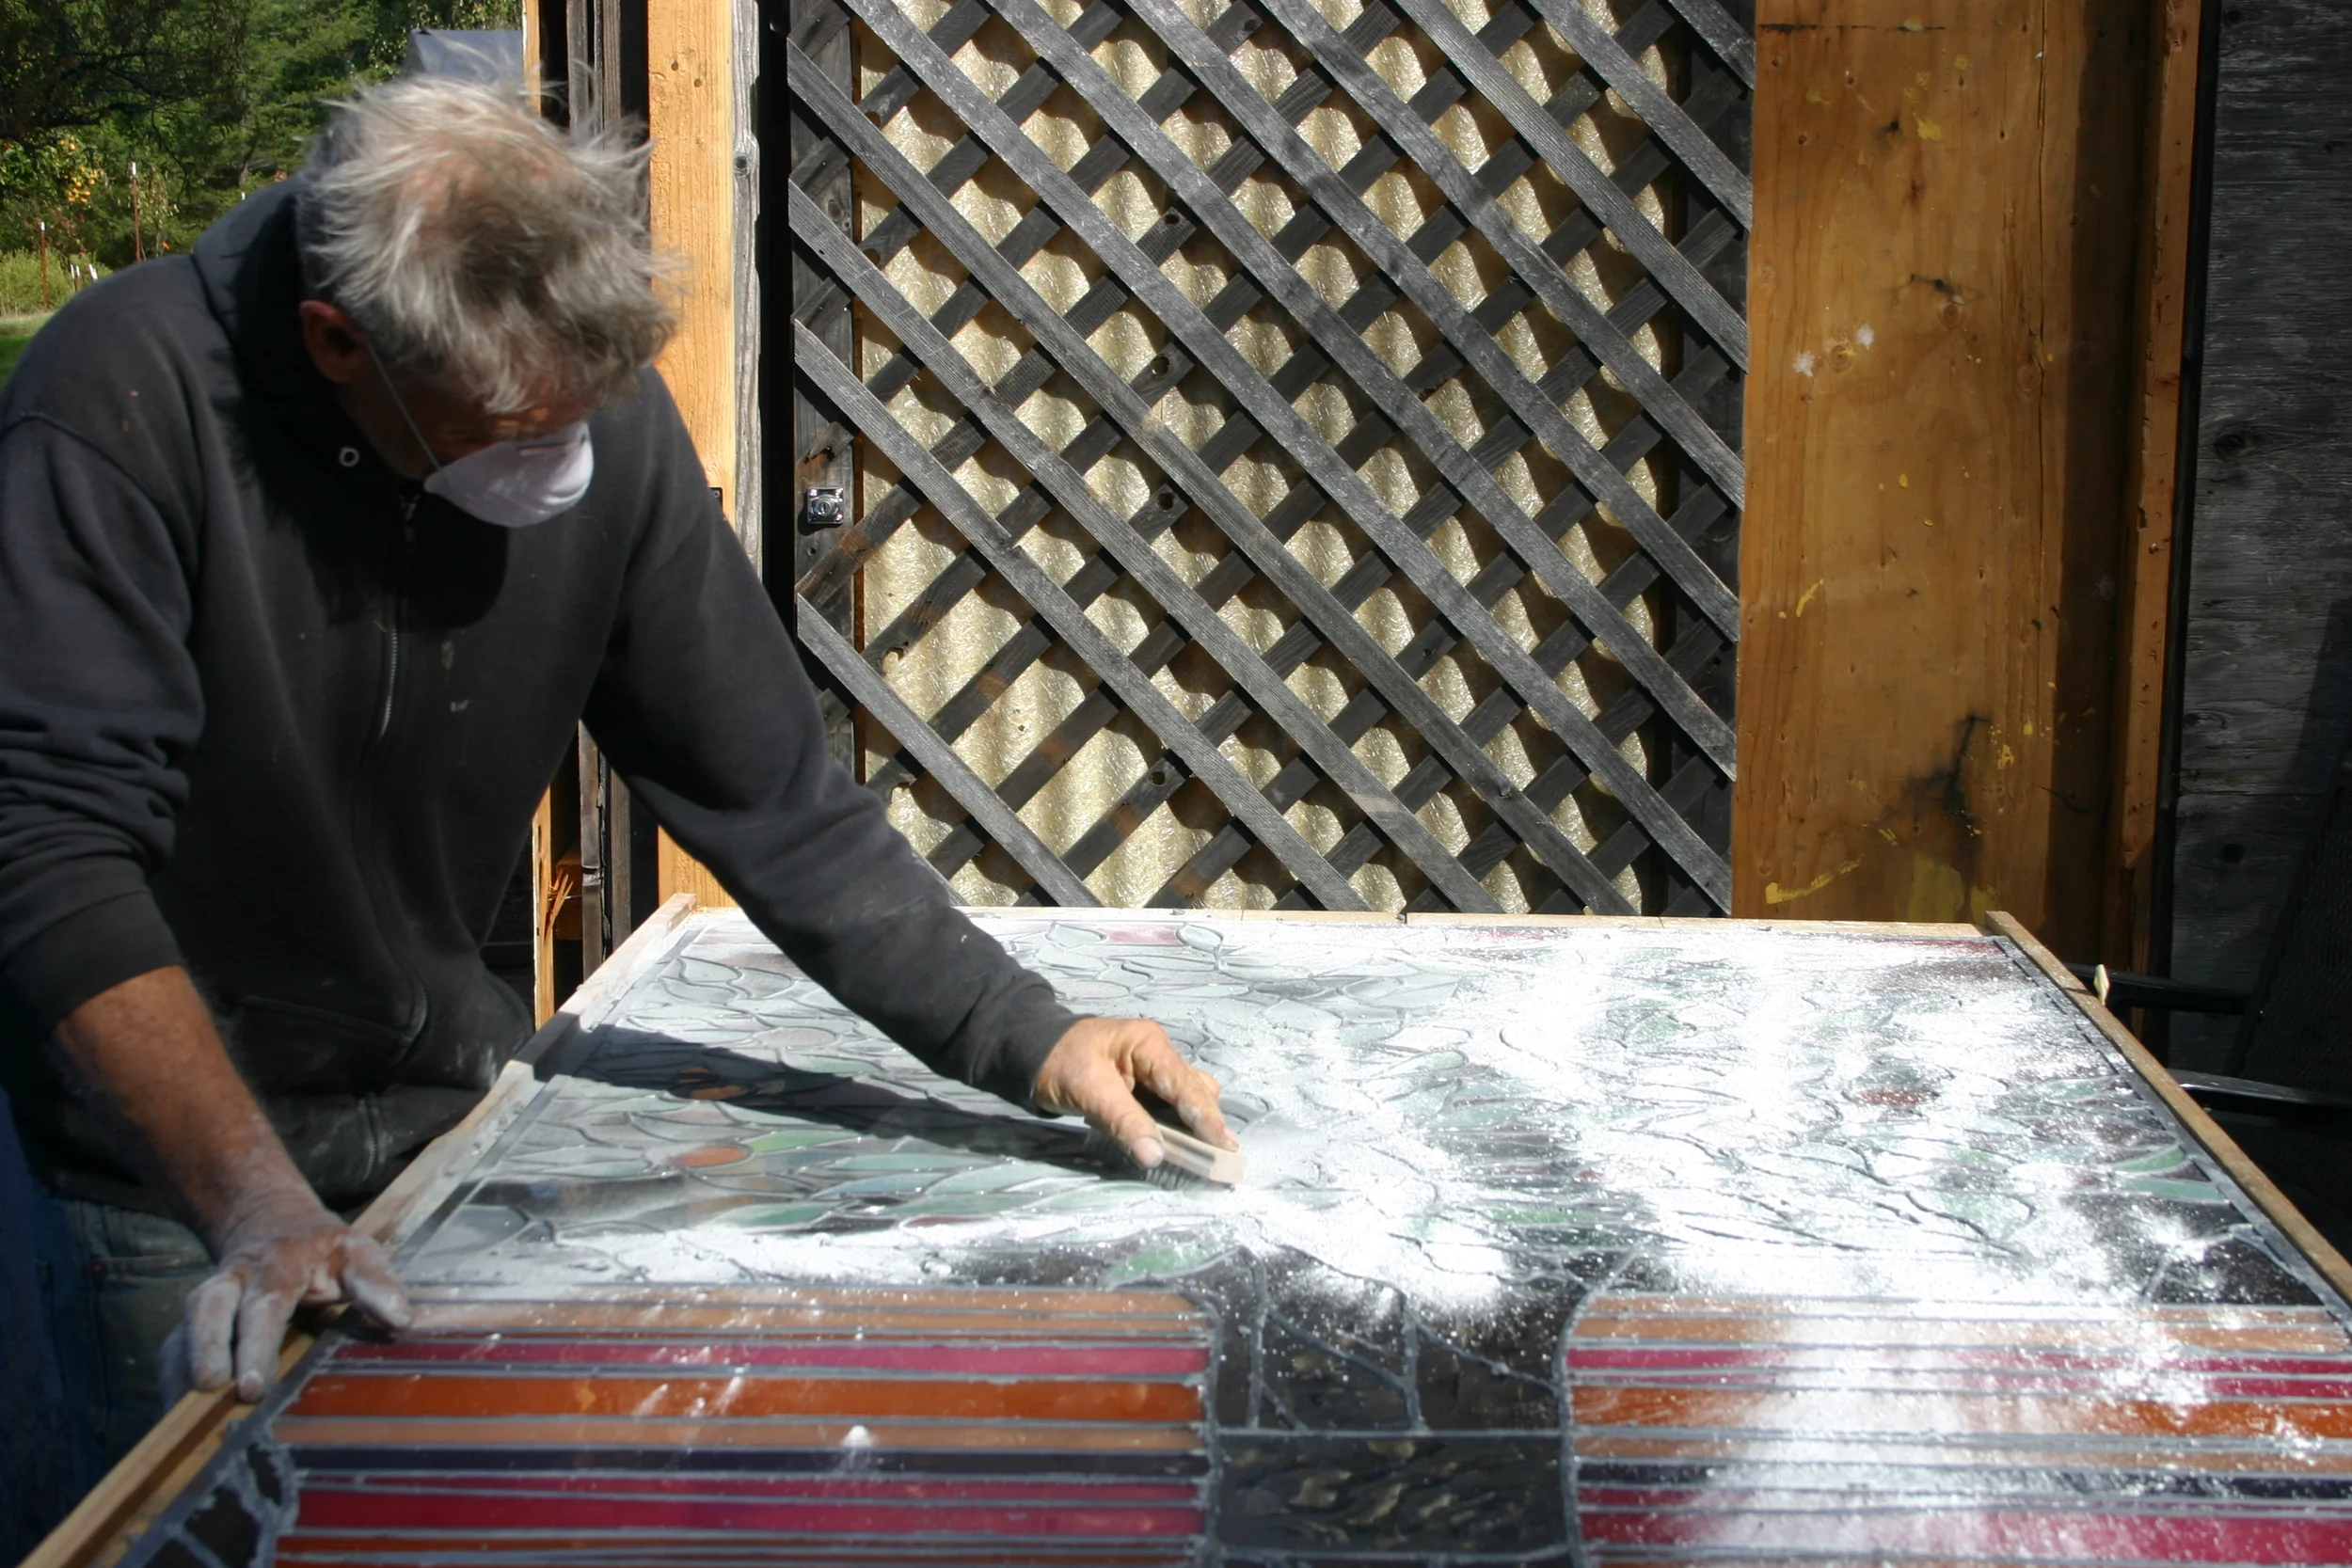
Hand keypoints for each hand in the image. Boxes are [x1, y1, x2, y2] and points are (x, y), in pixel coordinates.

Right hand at [174, 1179, 412, 1401]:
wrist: (270, 1223)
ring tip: (189, 1421)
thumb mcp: (357, 1251)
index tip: (253, 1387)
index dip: (256, 1344)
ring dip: (183, 1374)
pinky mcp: (192, 1325)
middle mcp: (233, 1279)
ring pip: (182, 1332)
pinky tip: (181, 1421)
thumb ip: (377, 1282)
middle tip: (213, 1394)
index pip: (265, 1302)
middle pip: (208, 1310)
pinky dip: (173, 1385)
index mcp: (277, 1262)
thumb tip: (402, 1320)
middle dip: (207, 1352)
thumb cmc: (323, 1249)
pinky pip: (173, 1353)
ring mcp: (207, 1301)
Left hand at [1031, 1016, 1236, 1167]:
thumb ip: (1123, 1120)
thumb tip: (1154, 1155)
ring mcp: (1152, 1073)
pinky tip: (1186, 1147)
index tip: (1223, 1143)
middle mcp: (1157, 1055)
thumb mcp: (1089, 1089)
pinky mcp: (1143, 1090)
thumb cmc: (1058, 1063)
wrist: (1030, 1053)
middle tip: (1224, 1156)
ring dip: (1197, 1125)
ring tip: (1211, 1156)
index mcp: (1148, 1044)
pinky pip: (1169, 1108)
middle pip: (1193, 1090)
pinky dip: (1178, 1127)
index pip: (1184, 1082)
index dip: (1204, 1114)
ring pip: (1186, 1099)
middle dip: (1208, 1121)